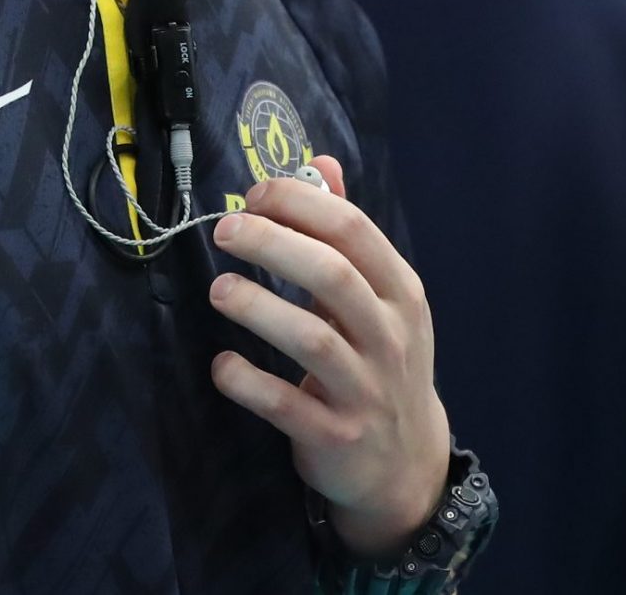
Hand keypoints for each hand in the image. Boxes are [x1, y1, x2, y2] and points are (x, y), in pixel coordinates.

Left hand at [207, 156, 450, 558]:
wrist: (406, 464)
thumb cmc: (380, 360)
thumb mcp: (379, 296)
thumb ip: (347, 231)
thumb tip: (319, 161)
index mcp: (400, 292)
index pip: (354, 230)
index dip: (299, 203)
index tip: (254, 193)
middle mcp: (390, 337)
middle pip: (333, 276)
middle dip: (274, 244)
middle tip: (224, 230)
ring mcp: (366, 389)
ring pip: (312, 339)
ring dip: (258, 307)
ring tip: (220, 289)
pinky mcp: (336, 436)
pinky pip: (286, 404)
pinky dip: (248, 381)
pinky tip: (222, 364)